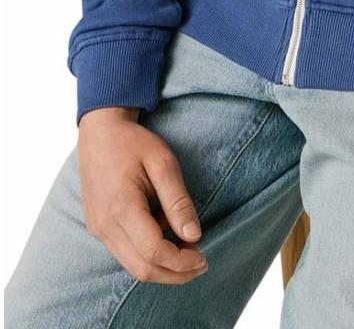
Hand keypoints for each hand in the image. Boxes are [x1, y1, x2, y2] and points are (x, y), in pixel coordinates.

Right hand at [78, 106, 207, 283]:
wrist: (100, 132)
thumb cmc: (133, 143)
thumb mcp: (163, 163)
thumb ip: (178, 201)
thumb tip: (194, 235)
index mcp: (122, 208)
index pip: (154, 252)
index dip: (181, 261)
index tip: (203, 256)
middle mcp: (105, 226)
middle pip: (142, 269)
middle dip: (175, 273)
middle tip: (200, 263)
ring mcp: (98, 229)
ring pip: (132, 266)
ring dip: (163, 265)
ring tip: (187, 246)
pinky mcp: (98, 227)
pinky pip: (124, 252)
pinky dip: (148, 252)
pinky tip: (164, 229)